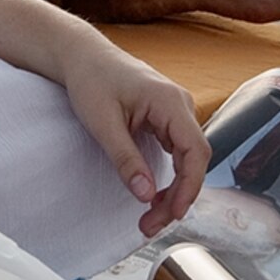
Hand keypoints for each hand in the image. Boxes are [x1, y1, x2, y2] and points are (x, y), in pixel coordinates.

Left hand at [58, 39, 207, 237]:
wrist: (83, 55)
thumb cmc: (91, 80)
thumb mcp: (103, 122)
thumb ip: (125, 159)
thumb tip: (146, 195)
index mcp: (170, 101)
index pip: (196, 151)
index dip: (190, 186)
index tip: (174, 213)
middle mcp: (180, 104)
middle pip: (194, 159)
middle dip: (178, 196)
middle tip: (152, 224)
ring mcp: (175, 110)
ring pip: (187, 158)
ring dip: (174, 189)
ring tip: (152, 216)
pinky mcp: (166, 117)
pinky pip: (177, 151)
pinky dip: (170, 175)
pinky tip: (155, 193)